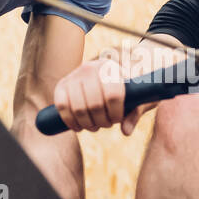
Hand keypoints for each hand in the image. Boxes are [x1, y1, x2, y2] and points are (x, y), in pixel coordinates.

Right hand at [50, 44, 180, 134]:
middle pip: (95, 104)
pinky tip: (78, 127)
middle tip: (106, 124)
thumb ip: (133, 113)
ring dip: (87, 124)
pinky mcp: (62, 85)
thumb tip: (126, 131)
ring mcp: (74, 75)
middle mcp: (91, 67)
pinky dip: (69, 121)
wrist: (109, 74)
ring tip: (95, 126)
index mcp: (111, 67)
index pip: (113, 94)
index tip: (117, 119)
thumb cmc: (128, 88)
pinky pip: (61, 106)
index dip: (115, 113)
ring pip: (78, 108)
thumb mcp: (136, 98)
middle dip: (101, 121)